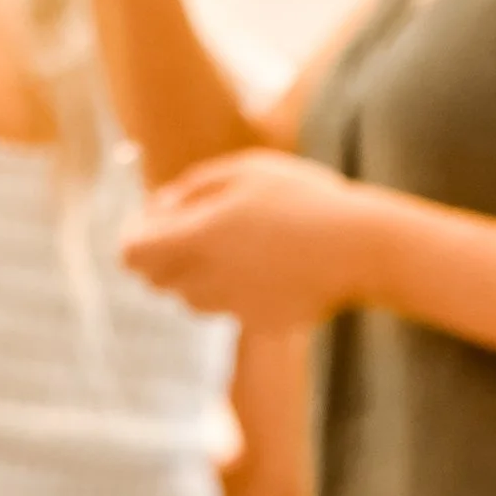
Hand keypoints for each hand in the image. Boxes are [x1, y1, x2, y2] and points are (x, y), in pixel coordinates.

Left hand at [121, 151, 368, 324]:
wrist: (362, 248)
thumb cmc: (304, 198)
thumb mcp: (245, 172)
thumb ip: (193, 189)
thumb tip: (161, 208)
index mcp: (198, 237)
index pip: (132, 254)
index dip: (136, 237)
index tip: (155, 222)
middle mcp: (209, 279)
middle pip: (158, 281)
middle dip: (165, 257)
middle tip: (195, 230)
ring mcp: (235, 307)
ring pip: (194, 299)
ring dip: (202, 276)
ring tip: (242, 246)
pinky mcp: (262, 323)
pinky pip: (234, 309)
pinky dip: (241, 291)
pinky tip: (275, 266)